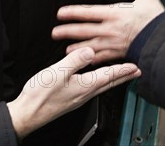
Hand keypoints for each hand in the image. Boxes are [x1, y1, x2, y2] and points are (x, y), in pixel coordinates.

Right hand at [7, 47, 139, 138]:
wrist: (28, 113)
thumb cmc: (40, 95)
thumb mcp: (58, 72)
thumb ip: (75, 60)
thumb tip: (90, 50)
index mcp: (84, 86)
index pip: (109, 76)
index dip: (123, 70)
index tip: (135, 66)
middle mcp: (84, 94)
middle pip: (109, 83)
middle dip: (124, 77)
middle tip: (137, 72)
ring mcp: (78, 98)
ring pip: (102, 87)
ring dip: (114, 80)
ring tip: (122, 75)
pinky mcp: (71, 99)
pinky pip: (92, 89)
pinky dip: (101, 82)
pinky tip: (97, 80)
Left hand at [52, 0, 164, 62]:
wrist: (163, 40)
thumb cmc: (155, 19)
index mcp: (115, 13)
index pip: (89, 12)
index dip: (73, 12)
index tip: (60, 13)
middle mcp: (111, 29)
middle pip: (84, 30)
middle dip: (68, 31)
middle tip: (54, 32)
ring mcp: (113, 43)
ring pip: (90, 45)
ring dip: (76, 47)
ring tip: (65, 50)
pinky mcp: (119, 53)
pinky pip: (102, 57)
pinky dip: (92, 58)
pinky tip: (85, 60)